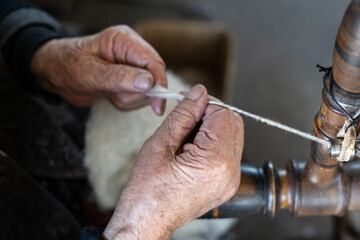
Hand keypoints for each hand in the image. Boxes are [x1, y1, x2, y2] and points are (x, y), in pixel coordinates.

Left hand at [31, 25, 166, 114]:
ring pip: (146, 91)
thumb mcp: (90, 73)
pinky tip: (109, 95)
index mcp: (124, 41)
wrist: (53, 74)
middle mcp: (131, 52)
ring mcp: (131, 66)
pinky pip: (138, 98)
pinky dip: (124, 102)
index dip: (158, 84)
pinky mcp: (129, 80)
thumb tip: (148, 82)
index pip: (153, 62)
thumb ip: (120, 77)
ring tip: (107, 92)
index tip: (157, 106)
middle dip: (137, 94)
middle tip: (114, 95)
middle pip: (153, 78)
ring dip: (128, 99)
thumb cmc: (65, 66)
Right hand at [103, 85, 243, 239]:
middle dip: (211, 113)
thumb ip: (184, 114)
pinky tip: (192, 148)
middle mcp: (231, 171)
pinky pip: (228, 152)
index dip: (205, 103)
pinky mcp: (228, 184)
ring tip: (186, 136)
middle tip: (186, 116)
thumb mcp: (160, 144)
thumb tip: (198, 92)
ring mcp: (232, 180)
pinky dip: (213, 142)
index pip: (223, 114)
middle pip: (233, 123)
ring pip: (232, 136)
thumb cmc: (147, 189)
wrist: (148, 221)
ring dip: (212, 127)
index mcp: (215, 160)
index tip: (187, 102)